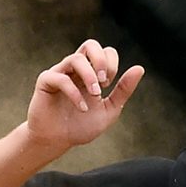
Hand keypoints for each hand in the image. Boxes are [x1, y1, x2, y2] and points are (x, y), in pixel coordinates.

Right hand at [24, 40, 142, 151]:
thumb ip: (123, 91)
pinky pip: (60, 78)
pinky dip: (75, 93)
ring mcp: (60, 73)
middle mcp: (75, 69)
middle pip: (90, 44)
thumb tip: (140, 68)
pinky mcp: (46, 82)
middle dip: (101, 60)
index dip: (111, 63)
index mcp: (90, 73)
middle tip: (105, 82)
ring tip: (96, 95)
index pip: (105, 51)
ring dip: (90, 76)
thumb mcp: (109, 110)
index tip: (108, 85)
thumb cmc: (80, 126)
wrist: (57, 141)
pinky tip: (82, 108)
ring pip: (76, 58)